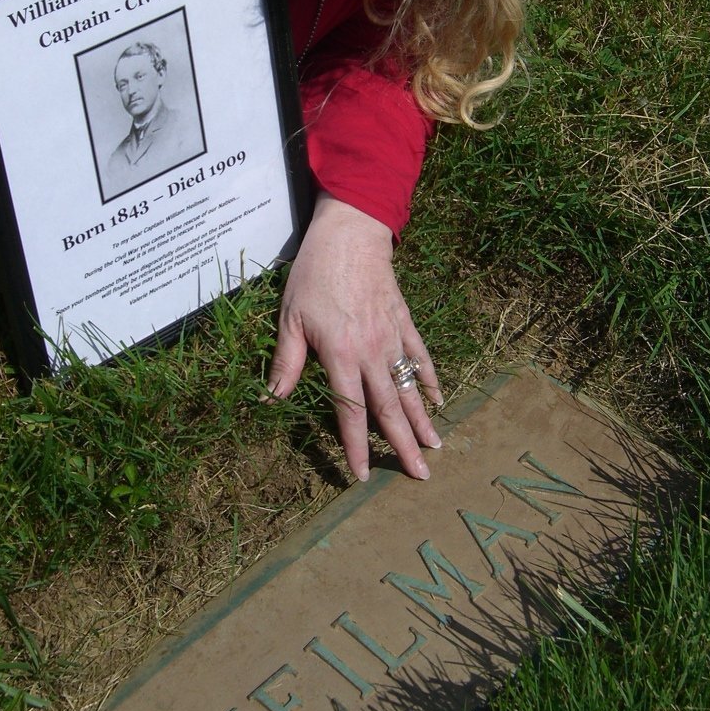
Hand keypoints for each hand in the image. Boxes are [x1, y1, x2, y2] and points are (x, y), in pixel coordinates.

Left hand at [267, 192, 442, 481]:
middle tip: (420, 477)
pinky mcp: (404, 322)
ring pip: (410, 388)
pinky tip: (437, 400)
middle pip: (390, 408)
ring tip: (435, 448)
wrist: (352, 233)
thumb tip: (271, 398)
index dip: (355, 447)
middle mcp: (371, 353)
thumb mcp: (290, 317)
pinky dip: (430, 380)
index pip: (350, 412)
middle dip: (403, 445)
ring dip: (422, 420)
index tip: (363, 475)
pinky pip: (421, 357)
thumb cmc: (314, 274)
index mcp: (340, 356)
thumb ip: (286, 361)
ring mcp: (392, 338)